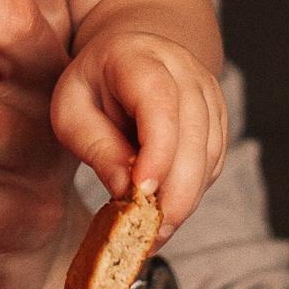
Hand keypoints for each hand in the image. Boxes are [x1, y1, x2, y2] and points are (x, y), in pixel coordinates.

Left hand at [52, 29, 227, 226]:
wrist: (124, 57)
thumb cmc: (91, 87)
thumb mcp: (71, 111)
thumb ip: (96, 146)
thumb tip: (127, 189)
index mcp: (138, 57)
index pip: (159, 103)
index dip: (157, 151)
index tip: (141, 194)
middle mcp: (182, 69)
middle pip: (193, 133)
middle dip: (176, 190)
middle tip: (150, 232)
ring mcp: (207, 91)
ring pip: (210, 152)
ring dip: (186, 197)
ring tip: (155, 231)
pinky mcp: (217, 116)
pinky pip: (214, 160)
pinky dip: (194, 190)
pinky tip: (168, 210)